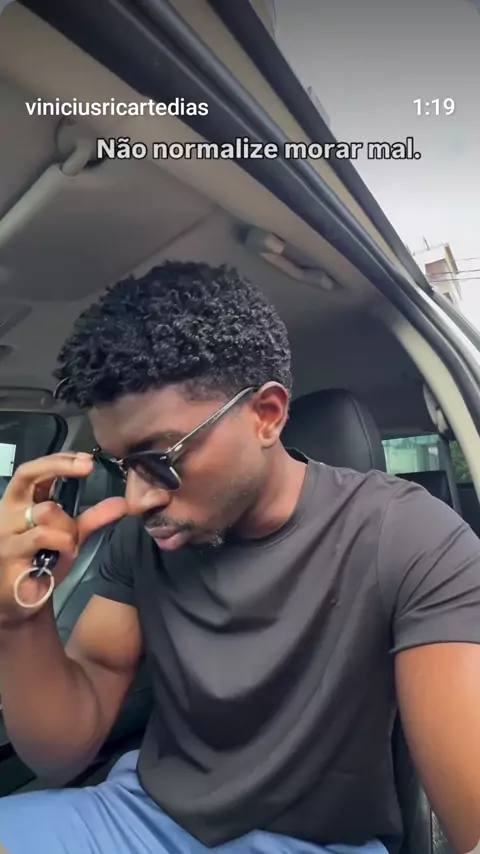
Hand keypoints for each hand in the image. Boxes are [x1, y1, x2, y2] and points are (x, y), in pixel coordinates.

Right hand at [0, 453, 126, 621]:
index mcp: (20, 504)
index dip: (58, 460)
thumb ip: (93, 518)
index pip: (33, 470)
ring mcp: (6, 531)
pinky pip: (44, 535)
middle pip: (28, 473)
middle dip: (59, 466)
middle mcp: (8, 512)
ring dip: (68, 526)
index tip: (87, 460)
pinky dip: (63, 542)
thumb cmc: (43, 563)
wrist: (23, 602)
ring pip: (46, 510)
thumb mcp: (72, 537)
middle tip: (87, 467)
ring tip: (69, 544)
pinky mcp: (8, 552)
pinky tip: (62, 555)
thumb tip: (122, 502)